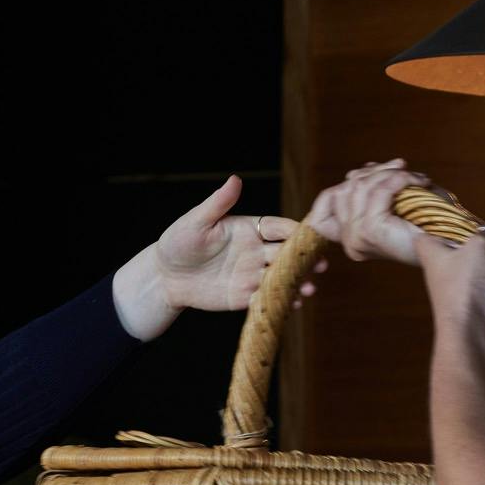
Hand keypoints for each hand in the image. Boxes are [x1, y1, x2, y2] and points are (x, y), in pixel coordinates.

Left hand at [113, 176, 298, 339]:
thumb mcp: (196, 221)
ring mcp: (251, 274)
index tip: (310, 235)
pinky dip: (280, 301)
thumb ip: (218, 203)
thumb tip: (235, 180)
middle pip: (285, 254)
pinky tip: (292, 305)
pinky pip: (266, 298)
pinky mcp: (244, 295)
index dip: (295, 231)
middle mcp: (255, 251)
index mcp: (248, 229)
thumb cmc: (178, 242)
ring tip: (308, 289)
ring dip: (296, 282)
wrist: (165, 276)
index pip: (278, 228)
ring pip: (280, 277)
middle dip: (303, 259)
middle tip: (320, 265)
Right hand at [304, 160, 440, 266]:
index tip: (362, 175)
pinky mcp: (371, 231)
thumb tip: (356, 172)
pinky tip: (418, 181)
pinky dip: (399, 179)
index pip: (319, 215)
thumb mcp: (391, 204)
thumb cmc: (428, 223)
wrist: (453, 243)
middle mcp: (349, 241)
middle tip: (401, 168)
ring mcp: (357, 237)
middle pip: (346, 189)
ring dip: (390, 173)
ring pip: (360, 186)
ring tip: (414, 177)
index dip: (334, 192)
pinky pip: (378, 192)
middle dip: (375, 172)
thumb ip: (369, 190)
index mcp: (350, 239)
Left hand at [423, 221, 484, 328]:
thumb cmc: (466, 285)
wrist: (468, 332)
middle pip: (474, 247)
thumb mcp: (480, 245)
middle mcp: (443, 267)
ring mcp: (460, 286)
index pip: (432, 228)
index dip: (452, 225)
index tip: (472, 229)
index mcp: (432, 249)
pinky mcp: (475, 302)